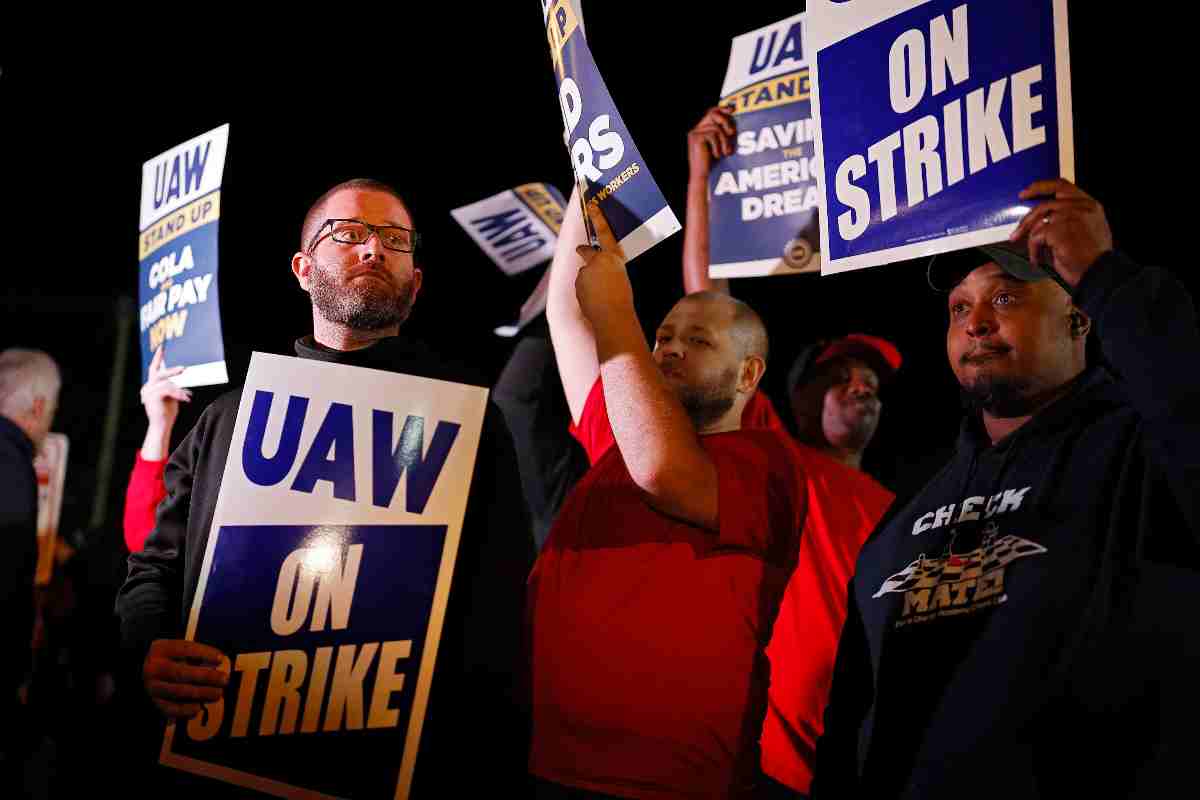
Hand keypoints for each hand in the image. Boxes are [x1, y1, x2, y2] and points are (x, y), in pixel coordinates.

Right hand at [142, 346, 190, 430]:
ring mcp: (148, 392)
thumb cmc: (167, 413)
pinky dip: (178, 394)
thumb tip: (180, 374)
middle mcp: (147, 387)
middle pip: (159, 373)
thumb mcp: (171, 396)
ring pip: (165, 382)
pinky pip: (167, 389)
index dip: (157, 358)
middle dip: (171, 371)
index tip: (161, 347)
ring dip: (178, 390)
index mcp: (150, 386)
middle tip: (183, 369)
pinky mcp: (152, 397)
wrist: (162, 426)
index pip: (153, 369)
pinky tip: (185, 400)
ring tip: (186, 397)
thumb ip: (172, 386)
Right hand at [143, 639, 228, 718]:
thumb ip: (195, 653)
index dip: (204, 653)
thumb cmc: (168, 658)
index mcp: (161, 649)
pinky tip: (198, 708)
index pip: (184, 650)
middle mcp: (154, 668)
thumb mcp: (177, 648)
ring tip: (218, 694)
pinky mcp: (153, 702)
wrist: (140, 671)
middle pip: (181, 673)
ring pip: (178, 691)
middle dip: (206, 677)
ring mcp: (152, 686)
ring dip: (201, 694)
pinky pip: (170, 709)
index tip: (221, 658)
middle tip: (224, 680)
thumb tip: (219, 661)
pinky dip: (185, 710)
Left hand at [575, 203, 632, 324]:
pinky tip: (594, 301)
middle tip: (581, 249)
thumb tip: (599, 271)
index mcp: (614, 257)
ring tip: (601, 295)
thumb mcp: (620, 277)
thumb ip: (608, 268)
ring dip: (589, 281)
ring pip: (584, 273)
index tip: (591, 205)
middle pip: (585, 251)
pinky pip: (581, 285)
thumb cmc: (622, 299)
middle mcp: (598, 261)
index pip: (605, 232)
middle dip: (584, 251)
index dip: (598, 217)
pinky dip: (585, 291)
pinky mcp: (578, 283)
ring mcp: (585, 272)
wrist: (612, 317)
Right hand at [687, 106, 735, 179]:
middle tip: (732, 133)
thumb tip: (733, 118)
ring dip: (724, 141)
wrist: (704, 177)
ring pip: (716, 128)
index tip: (732, 110)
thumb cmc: (714, 164)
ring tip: (726, 153)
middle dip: (725, 121)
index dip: (721, 109)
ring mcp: (694, 133)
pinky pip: (713, 135)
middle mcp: (696, 129)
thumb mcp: (721, 145)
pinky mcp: (695, 138)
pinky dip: (718, 146)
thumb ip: (724, 132)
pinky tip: (717, 155)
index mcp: (701, 129)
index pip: (711, 112)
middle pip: (712, 114)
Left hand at [1009, 179, 1113, 287]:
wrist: (1098, 271)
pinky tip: (1037, 260)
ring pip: (1038, 221)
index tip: (1026, 192)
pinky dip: (1033, 250)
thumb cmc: (1092, 257)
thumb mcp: (1086, 229)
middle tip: (1017, 230)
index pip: (1062, 185)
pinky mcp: (1058, 229)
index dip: (1041, 186)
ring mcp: (1069, 216)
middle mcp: (1080, 206)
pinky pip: (1036, 237)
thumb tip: (1044, 220)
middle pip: (1045, 204)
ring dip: (1028, 237)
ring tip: (1030, 251)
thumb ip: (1070, 217)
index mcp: (1089, 204)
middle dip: (1026, 217)